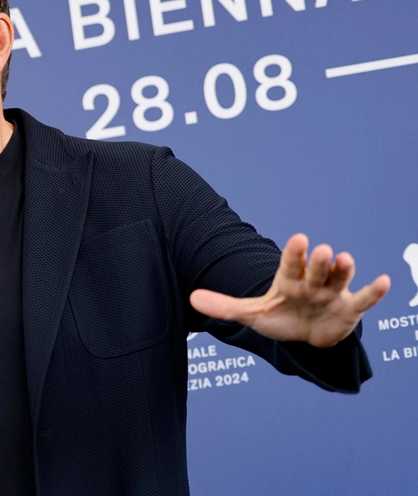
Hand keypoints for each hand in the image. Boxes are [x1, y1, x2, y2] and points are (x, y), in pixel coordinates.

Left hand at [190, 234, 390, 347]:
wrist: (306, 337)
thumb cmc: (281, 317)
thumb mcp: (252, 314)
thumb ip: (225, 305)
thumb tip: (191, 298)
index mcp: (288, 279)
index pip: (289, 263)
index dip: (294, 253)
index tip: (297, 239)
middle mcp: (312, 281)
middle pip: (315, 269)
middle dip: (317, 260)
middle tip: (321, 249)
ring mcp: (332, 293)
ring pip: (339, 278)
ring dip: (344, 270)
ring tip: (346, 259)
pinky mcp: (350, 309)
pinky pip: (364, 299)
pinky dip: (374, 291)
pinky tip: (384, 281)